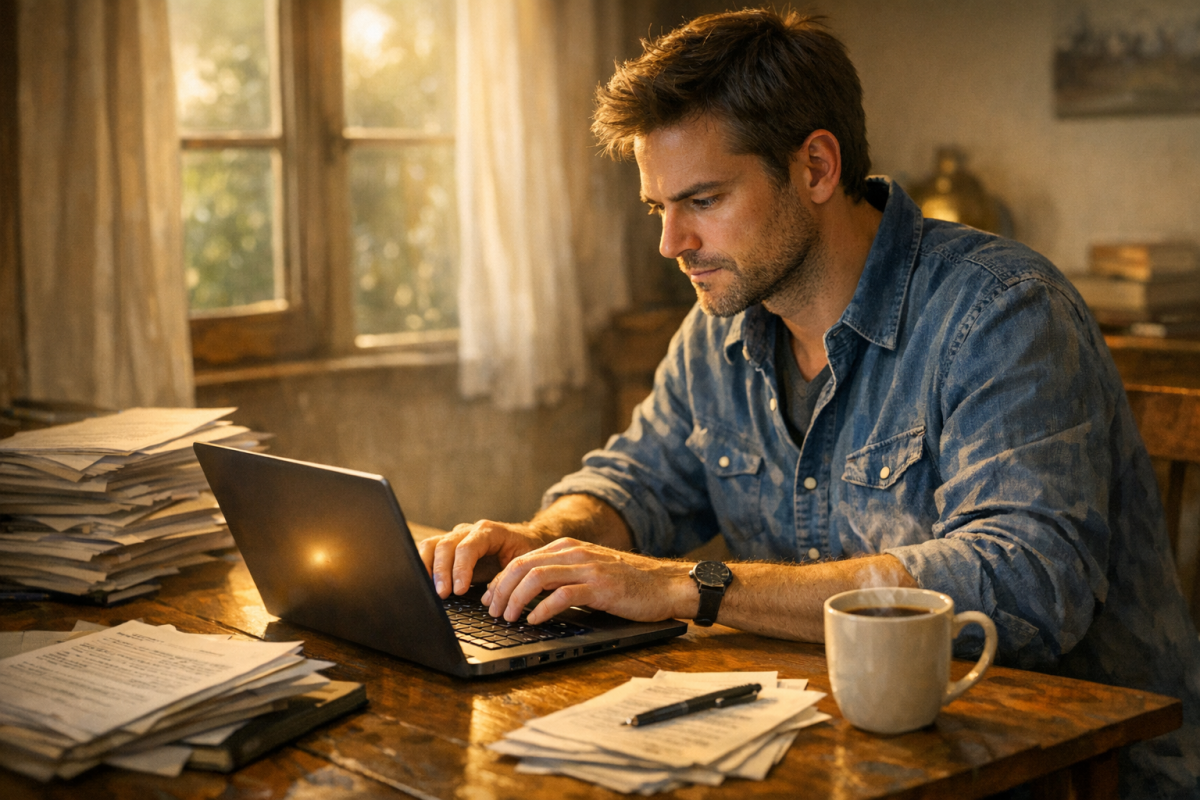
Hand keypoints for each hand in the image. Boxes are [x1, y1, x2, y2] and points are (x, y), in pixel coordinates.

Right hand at [417, 520, 553, 597]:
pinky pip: (430, 550)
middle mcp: (469, 530)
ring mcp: (456, 536)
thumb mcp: (520, 564)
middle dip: (442, 572)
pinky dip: (424, 565)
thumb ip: (504, 577)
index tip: (459, 590)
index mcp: (488, 531)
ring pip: (432, 544)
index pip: (467, 547)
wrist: (525, 540)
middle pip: (446, 545)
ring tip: (429, 589)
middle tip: (442, 594)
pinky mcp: (449, 545)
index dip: (461, 569)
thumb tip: (489, 598)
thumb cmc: (524, 552)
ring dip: (428, 567)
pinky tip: (425, 582)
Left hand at [481, 538, 697, 624]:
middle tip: (493, 613)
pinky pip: (562, 595)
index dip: (501, 581)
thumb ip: (562, 576)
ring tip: (508, 618)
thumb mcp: (589, 571)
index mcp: (569, 548)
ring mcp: (587, 568)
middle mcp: (575, 553)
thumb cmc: (628, 584)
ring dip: (516, 600)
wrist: (666, 584)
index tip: (490, 600)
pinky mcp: (600, 587)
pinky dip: (542, 609)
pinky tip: (534, 621)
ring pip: (536, 578)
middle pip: (522, 567)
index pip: (522, 560)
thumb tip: (528, 597)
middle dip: (501, 591)